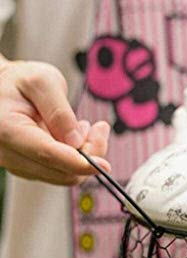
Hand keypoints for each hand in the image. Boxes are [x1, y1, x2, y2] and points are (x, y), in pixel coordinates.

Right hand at [0, 58, 110, 184]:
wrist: (1, 90)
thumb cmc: (18, 82)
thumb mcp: (42, 81)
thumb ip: (60, 111)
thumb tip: (76, 141)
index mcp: (8, 129)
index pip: (48, 154)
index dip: (80, 163)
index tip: (105, 165)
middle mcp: (8, 154)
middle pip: (63, 172)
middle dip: (90, 154)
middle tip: (99, 128)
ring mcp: (18, 165)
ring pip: (65, 175)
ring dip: (85, 156)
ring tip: (83, 126)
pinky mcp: (28, 169)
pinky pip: (61, 172)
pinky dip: (76, 158)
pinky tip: (73, 136)